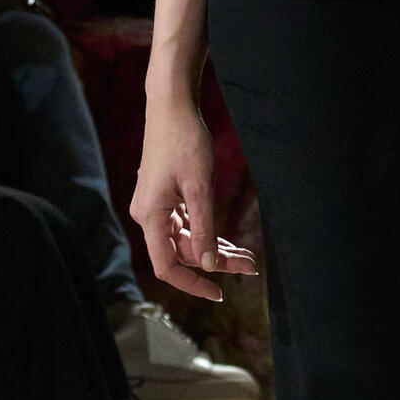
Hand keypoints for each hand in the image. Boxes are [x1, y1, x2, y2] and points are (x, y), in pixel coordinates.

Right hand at [131, 91, 258, 300]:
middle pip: (182, 253)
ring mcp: (156, 207)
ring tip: (247, 258)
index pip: (167, 266)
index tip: (218, 293)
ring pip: (187, 240)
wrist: (172, 107)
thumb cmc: (184, 141)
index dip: (192, 284)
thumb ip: (205, 227)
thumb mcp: (200, 186)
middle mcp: (149, 216)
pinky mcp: (165, 198)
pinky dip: (208, 233)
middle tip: (250, 267)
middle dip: (216, 263)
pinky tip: (229, 242)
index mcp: (150, 216)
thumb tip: (209, 265)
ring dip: (215, 249)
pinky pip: (187, 225)